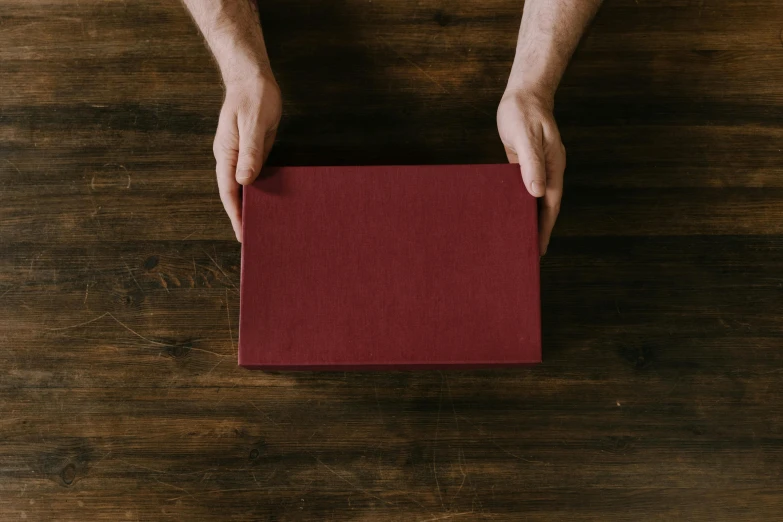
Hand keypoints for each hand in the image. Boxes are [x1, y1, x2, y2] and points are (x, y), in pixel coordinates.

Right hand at [213, 75, 281, 241]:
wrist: (253, 78)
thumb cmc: (253, 97)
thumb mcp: (254, 123)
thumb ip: (250, 152)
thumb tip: (244, 181)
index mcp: (226, 153)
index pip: (228, 191)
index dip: (235, 214)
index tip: (242, 233)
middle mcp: (231, 158)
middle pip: (234, 194)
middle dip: (242, 216)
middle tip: (255, 239)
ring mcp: (242, 156)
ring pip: (245, 187)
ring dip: (252, 205)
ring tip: (265, 226)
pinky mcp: (253, 152)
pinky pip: (255, 176)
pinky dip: (261, 190)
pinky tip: (272, 202)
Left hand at [497, 90, 565, 255]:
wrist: (524, 93)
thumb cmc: (523, 112)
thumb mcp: (526, 136)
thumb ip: (531, 162)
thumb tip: (536, 191)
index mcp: (553, 167)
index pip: (550, 205)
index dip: (545, 228)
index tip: (539, 248)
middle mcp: (547, 172)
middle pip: (544, 208)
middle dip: (537, 230)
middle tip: (527, 254)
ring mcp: (536, 169)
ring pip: (533, 201)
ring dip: (526, 219)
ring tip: (516, 241)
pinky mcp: (524, 166)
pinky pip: (521, 190)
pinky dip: (517, 204)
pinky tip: (506, 215)